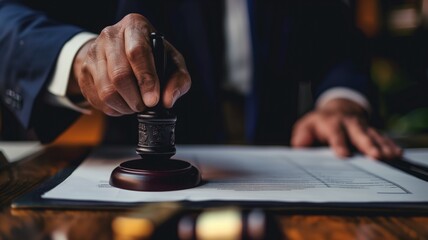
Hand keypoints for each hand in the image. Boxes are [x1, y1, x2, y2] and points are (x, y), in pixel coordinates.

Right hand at [69, 14, 190, 115]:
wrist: (121, 50)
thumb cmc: (153, 56)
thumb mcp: (172, 62)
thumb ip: (179, 80)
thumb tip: (168, 100)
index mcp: (134, 27)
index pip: (137, 52)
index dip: (146, 79)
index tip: (153, 100)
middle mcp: (110, 36)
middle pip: (119, 75)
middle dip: (135, 98)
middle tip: (145, 106)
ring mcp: (93, 53)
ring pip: (106, 90)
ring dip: (125, 106)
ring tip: (135, 106)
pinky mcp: (84, 71)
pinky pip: (97, 99)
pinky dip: (114, 108)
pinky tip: (123, 104)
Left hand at [291, 99, 401, 159]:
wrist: (339, 108)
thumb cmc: (320, 123)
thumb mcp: (306, 126)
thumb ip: (302, 136)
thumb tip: (298, 146)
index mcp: (331, 123)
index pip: (335, 134)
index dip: (339, 143)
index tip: (344, 155)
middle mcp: (349, 124)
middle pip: (359, 134)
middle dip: (367, 145)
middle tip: (376, 156)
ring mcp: (362, 127)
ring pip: (373, 136)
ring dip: (382, 146)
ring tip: (390, 156)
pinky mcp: (371, 131)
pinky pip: (382, 138)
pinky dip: (390, 145)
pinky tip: (397, 153)